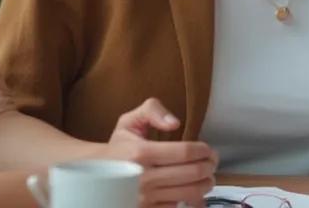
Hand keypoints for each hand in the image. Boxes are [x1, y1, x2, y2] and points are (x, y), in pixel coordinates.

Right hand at [101, 98, 218, 207]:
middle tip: (212, 162)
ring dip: (206, 183)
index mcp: (140, 153)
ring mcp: (145, 198)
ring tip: (207, 176)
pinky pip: (178, 205)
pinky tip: (190, 188)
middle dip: (209, 166)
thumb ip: (152, 110)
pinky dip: (191, 198)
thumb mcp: (129, 121)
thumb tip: (174, 123)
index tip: (208, 149)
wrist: (96, 176)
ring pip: (190, 192)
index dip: (203, 150)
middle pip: (192, 173)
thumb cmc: (118, 148)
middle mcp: (143, 178)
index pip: (184, 152)